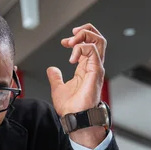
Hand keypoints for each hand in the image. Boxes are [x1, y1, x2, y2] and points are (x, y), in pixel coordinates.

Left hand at [46, 24, 106, 147]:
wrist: (75, 118)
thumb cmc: (71, 108)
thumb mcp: (58, 88)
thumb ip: (56, 78)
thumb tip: (52, 69)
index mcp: (85, 68)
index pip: (89, 44)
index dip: (78, 38)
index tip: (64, 42)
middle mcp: (93, 66)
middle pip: (98, 39)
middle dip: (85, 31)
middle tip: (71, 35)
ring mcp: (96, 68)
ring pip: (98, 41)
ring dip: (84, 36)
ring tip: (71, 41)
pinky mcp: (95, 72)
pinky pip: (93, 51)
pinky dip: (81, 48)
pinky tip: (72, 56)